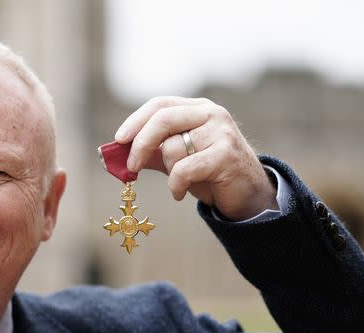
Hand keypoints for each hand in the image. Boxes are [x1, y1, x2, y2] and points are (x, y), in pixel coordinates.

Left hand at [114, 96, 276, 220]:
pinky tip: (179, 193)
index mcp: (197, 109)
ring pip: (172, 148)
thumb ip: (152, 153)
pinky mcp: (225, 154)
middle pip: (162, 119)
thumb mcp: (177, 159)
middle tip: (131, 166)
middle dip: (140, 144)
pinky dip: (175, 185)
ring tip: (179, 182)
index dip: (135, 120)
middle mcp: (210, 114)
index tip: (118, 139)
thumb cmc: (209, 175)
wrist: (248, 196)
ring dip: (167, 172)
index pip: (160, 105)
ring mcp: (220, 132)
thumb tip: (115, 154)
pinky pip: (184, 169)